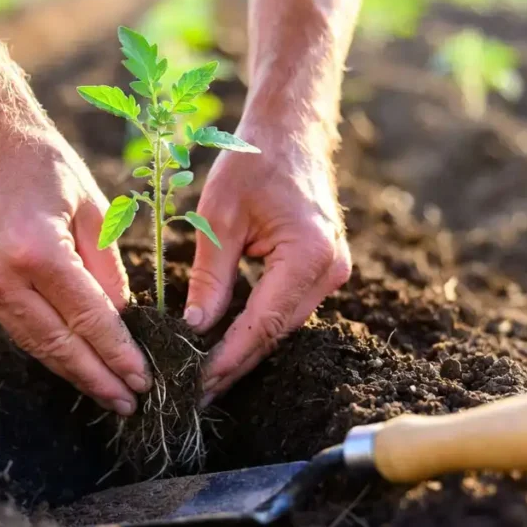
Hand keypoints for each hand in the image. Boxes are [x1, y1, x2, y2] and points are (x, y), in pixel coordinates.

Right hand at [0, 120, 149, 415]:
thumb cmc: (45, 164)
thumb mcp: (93, 207)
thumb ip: (107, 269)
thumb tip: (119, 321)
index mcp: (38, 250)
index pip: (87, 318)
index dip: (117, 353)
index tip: (142, 380)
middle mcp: (2, 275)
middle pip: (57, 344)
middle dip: (96, 377)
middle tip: (129, 404)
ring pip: (33, 343)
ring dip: (72, 372)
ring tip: (107, 393)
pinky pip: (16, 326)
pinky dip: (47, 348)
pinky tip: (73, 363)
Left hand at [184, 119, 351, 400]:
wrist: (291, 132)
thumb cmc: (253, 163)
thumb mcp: (219, 218)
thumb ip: (210, 277)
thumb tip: (195, 329)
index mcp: (309, 256)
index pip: (264, 324)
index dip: (228, 359)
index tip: (196, 384)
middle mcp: (330, 271)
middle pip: (276, 333)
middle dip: (234, 364)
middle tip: (194, 394)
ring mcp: (332, 272)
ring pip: (283, 326)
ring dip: (245, 350)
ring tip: (204, 376)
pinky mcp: (322, 270)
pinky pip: (287, 309)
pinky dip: (257, 328)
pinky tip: (227, 345)